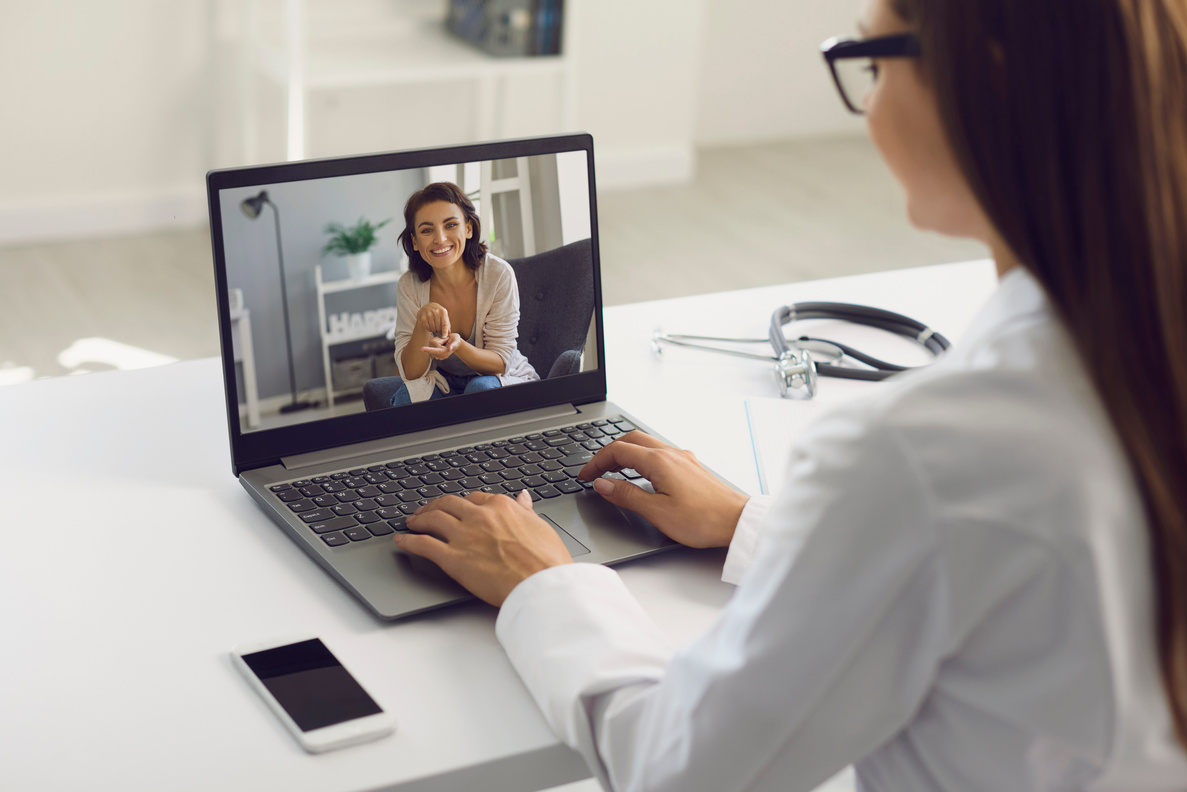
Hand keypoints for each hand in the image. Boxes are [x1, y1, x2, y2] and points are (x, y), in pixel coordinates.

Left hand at [395, 490, 571, 606]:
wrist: (541, 585)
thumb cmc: (546, 562)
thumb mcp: (540, 527)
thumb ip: (525, 511)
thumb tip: (523, 498)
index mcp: (502, 507)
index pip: (475, 498)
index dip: (462, 504)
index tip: (457, 508)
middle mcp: (480, 516)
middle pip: (448, 504)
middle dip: (435, 506)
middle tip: (426, 511)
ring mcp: (464, 536)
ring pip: (432, 519)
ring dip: (418, 519)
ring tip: (411, 522)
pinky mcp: (453, 559)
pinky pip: (423, 545)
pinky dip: (409, 541)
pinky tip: (401, 541)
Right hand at [416, 302, 450, 338]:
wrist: (428, 307)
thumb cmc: (438, 314)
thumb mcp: (444, 316)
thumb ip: (447, 325)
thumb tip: (448, 333)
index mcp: (443, 311)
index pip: (444, 324)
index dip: (445, 332)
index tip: (444, 337)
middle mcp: (435, 312)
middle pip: (438, 328)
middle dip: (439, 331)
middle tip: (439, 330)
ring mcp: (428, 314)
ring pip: (433, 328)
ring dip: (434, 330)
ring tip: (435, 327)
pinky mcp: (423, 317)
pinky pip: (427, 328)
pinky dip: (429, 329)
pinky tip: (430, 326)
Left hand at [421, 333, 462, 359]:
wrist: (455, 342)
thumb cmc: (456, 340)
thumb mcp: (456, 341)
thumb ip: (453, 345)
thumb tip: (449, 349)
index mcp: (445, 353)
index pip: (435, 351)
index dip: (428, 349)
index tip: (422, 348)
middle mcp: (440, 355)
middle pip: (433, 344)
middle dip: (439, 340)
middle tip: (446, 339)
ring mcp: (436, 354)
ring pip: (431, 343)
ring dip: (437, 340)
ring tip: (444, 342)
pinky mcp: (434, 352)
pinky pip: (431, 344)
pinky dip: (435, 342)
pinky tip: (441, 343)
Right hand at [578, 431, 748, 547]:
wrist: (737, 522)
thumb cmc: (702, 520)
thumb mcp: (657, 512)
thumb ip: (627, 495)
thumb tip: (603, 484)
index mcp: (659, 462)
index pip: (618, 451)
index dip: (596, 463)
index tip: (585, 476)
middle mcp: (671, 454)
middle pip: (630, 441)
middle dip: (608, 453)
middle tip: (595, 471)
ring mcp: (683, 458)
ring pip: (646, 444)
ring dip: (626, 453)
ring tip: (613, 471)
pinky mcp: (691, 466)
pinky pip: (660, 453)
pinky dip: (643, 458)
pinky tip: (643, 473)